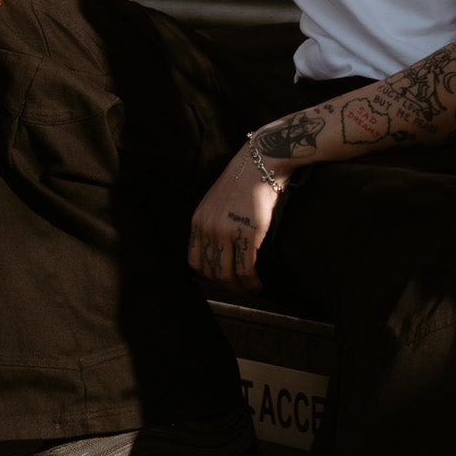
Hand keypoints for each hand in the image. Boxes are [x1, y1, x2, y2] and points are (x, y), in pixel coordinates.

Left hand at [188, 144, 285, 293]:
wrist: (260, 164)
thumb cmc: (243, 181)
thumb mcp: (215, 202)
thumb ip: (211, 223)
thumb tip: (218, 247)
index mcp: (198, 221)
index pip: (194, 261)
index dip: (208, 274)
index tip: (221, 278)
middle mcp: (208, 229)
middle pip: (211, 271)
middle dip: (225, 285)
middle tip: (239, 289)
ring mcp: (226, 233)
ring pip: (227, 274)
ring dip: (239, 288)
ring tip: (250, 291)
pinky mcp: (247, 235)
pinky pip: (246, 270)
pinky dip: (252, 283)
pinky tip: (259, 286)